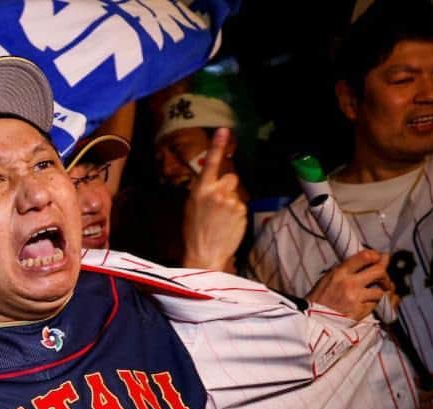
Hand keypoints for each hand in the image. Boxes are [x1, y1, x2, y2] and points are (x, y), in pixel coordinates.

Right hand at [181, 128, 244, 272]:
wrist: (205, 254)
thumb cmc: (194, 232)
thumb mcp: (191, 207)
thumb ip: (203, 192)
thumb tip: (213, 184)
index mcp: (200, 190)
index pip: (210, 163)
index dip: (217, 146)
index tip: (224, 130)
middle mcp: (216, 192)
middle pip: (231, 177)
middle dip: (228, 187)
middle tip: (219, 204)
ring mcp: (231, 201)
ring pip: (236, 193)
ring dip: (231, 202)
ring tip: (221, 220)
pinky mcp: (242, 211)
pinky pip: (241, 206)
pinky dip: (236, 214)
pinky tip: (227, 225)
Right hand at [305, 249, 393, 320]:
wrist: (311, 320)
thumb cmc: (317, 299)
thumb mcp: (327, 279)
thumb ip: (346, 270)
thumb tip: (366, 261)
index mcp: (340, 272)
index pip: (365, 256)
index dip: (376, 256)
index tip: (379, 259)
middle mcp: (350, 283)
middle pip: (379, 272)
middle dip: (385, 275)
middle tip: (384, 279)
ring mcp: (355, 298)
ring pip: (380, 291)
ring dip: (378, 293)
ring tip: (372, 295)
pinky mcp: (359, 312)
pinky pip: (374, 305)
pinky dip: (372, 304)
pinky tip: (365, 305)